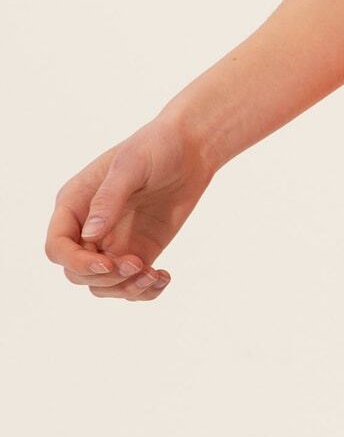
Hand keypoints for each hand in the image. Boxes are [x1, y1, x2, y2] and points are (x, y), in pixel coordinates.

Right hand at [45, 112, 216, 300]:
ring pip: (103, 285)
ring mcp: (113, 242)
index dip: (76, 262)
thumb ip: (108, 198)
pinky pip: (130, 283)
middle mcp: (88, 228)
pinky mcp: (139, 251)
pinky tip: (163, 278)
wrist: (192, 148)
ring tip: (154, 275)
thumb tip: (89, 235)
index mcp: (75, 204)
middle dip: (104, 278)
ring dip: (125, 289)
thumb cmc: (156, 146)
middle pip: (77, 273)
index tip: (107, 264)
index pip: (58, 246)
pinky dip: (144, 290)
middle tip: (137, 264)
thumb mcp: (130, 165)